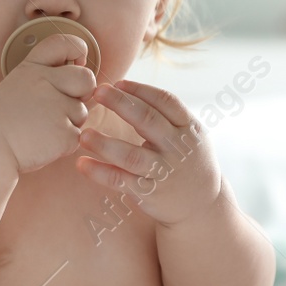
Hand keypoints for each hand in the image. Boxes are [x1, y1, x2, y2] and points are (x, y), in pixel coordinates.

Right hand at [0, 34, 95, 173]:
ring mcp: (57, 107)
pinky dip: (64, 144)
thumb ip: (43, 78)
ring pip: (81, 112)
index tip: (75, 63)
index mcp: (32, 67)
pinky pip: (76, 136)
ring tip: (40, 129)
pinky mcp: (64, 133)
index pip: (65, 43)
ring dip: (68, 123)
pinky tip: (42, 143)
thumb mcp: (15, 84)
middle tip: (62, 106)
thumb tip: (75, 82)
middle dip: (82, 93)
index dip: (77, 50)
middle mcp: (46, 82)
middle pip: (87, 79)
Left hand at [75, 79, 223, 226]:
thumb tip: (123, 90)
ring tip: (83, 135)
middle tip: (97, 92)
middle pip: (148, 121)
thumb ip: (164, 115)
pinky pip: (121, 181)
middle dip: (121, 104)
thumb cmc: (187, 159)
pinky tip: (82, 164)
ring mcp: (164, 171)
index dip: (141, 90)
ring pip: (132, 156)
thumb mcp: (188, 134)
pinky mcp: (150, 192)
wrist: (203, 203)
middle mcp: (177, 148)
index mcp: (188, 127)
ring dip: (106, 144)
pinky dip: (101, 172)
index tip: (117, 83)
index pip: (166, 101)